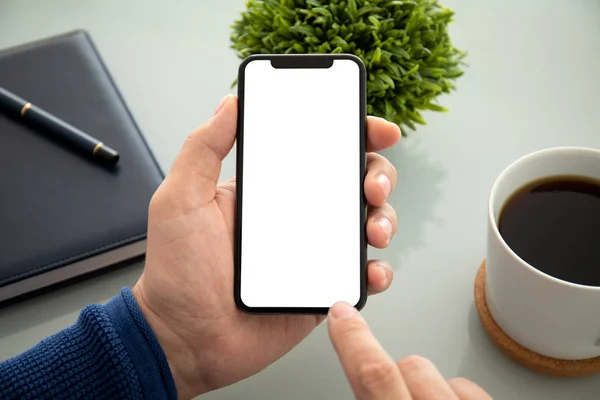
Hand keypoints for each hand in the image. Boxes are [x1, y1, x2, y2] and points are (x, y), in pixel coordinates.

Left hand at [132, 95, 400, 398]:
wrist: (185, 339)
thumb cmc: (177, 273)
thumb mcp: (181, 199)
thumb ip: (203, 149)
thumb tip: (230, 103)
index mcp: (269, 189)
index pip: (317, 150)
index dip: (352, 135)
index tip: (375, 131)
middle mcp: (296, 216)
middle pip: (353, 183)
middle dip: (377, 175)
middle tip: (372, 186)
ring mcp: (312, 252)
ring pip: (365, 223)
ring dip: (384, 219)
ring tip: (374, 230)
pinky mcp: (321, 287)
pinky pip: (359, 273)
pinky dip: (376, 270)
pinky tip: (370, 270)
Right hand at [328, 302, 491, 399]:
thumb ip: (368, 397)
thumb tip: (356, 381)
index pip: (374, 374)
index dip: (355, 340)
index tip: (342, 314)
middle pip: (413, 365)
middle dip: (398, 376)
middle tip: (394, 398)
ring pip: (446, 376)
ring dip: (431, 390)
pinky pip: (473, 390)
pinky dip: (458, 398)